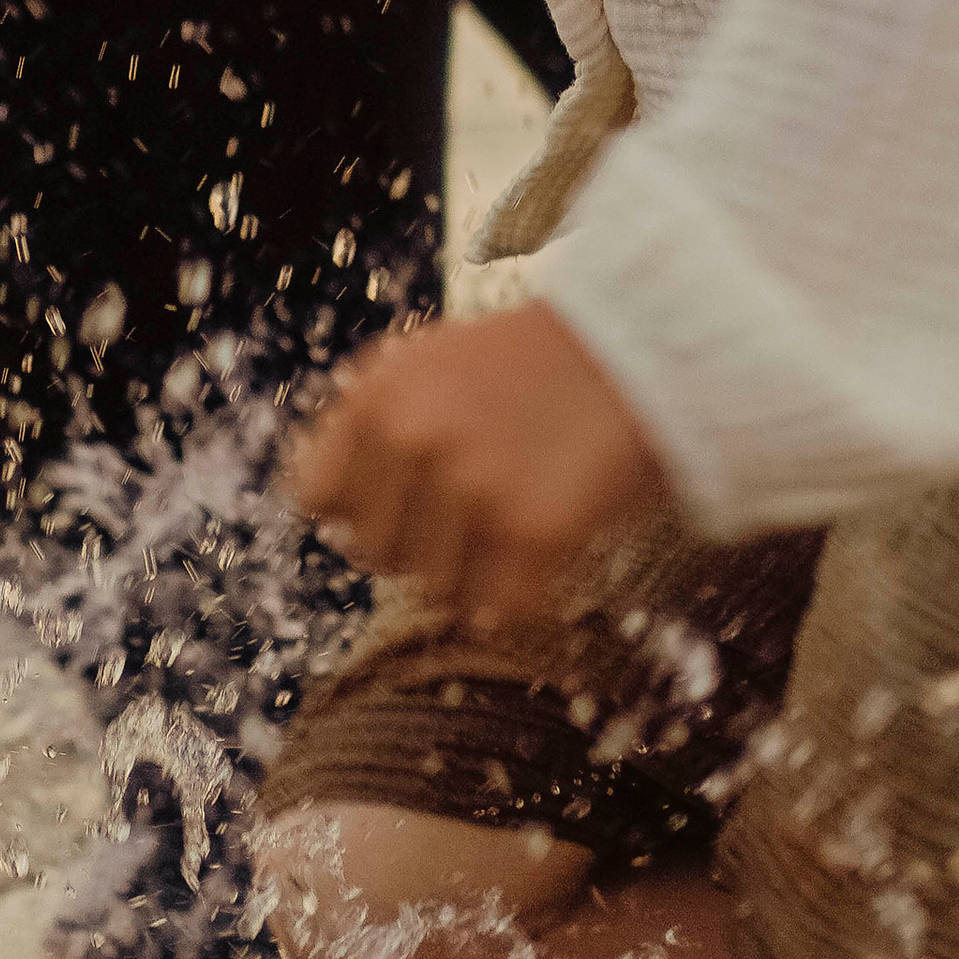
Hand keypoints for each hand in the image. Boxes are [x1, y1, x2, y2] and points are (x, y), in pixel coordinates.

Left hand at [288, 301, 666, 624]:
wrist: (641, 348)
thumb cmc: (530, 364)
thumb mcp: (426, 363)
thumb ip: (371, 424)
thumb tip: (323, 506)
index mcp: (377, 395)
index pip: (317, 499)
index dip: (360, 507)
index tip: (401, 499)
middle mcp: (413, 438)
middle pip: (374, 553)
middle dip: (417, 542)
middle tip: (474, 507)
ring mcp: (471, 486)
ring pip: (432, 588)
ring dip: (471, 571)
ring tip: (513, 519)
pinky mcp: (532, 531)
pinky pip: (494, 610)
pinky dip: (517, 597)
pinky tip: (541, 554)